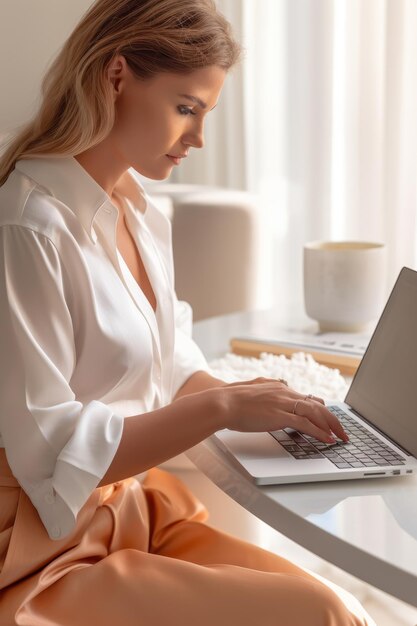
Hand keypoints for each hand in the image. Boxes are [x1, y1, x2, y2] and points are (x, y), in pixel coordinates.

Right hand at [217, 377, 347, 443]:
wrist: (222, 402)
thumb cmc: (231, 399)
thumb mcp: (252, 388)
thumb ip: (263, 387)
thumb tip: (269, 383)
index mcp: (278, 387)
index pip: (306, 397)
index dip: (320, 409)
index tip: (328, 417)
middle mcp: (285, 392)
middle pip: (317, 404)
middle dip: (332, 419)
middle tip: (342, 430)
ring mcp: (284, 403)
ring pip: (316, 413)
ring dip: (331, 426)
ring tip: (340, 437)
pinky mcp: (280, 416)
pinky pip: (306, 424)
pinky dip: (320, 432)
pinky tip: (327, 439)